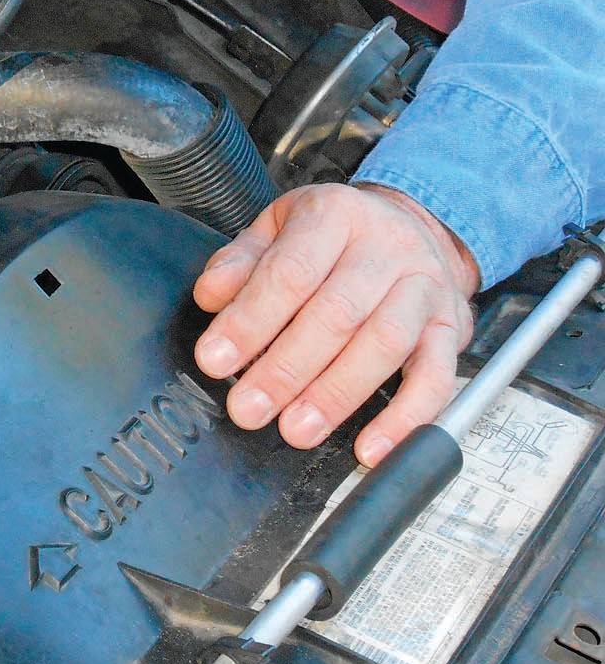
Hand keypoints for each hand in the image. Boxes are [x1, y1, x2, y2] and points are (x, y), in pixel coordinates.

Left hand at [192, 183, 478, 466]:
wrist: (413, 225)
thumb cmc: (331, 237)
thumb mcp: (276, 229)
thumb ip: (240, 262)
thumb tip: (211, 296)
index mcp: (334, 215)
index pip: (290, 271)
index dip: (250, 320)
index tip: (215, 360)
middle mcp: (386, 246)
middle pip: (337, 313)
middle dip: (286, 369)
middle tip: (248, 407)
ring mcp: (425, 287)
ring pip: (385, 344)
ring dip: (336, 395)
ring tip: (297, 429)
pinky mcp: (451, 328)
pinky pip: (436, 378)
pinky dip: (405, 418)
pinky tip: (371, 448)